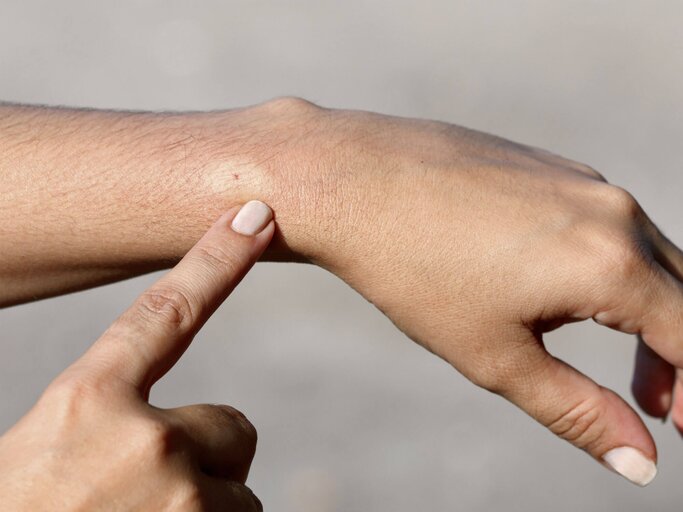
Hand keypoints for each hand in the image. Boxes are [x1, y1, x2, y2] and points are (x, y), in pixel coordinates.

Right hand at [0, 201, 273, 510]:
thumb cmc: (27, 507)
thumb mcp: (48, 453)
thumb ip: (112, 421)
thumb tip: (182, 426)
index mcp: (86, 403)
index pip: (168, 310)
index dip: (217, 258)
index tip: (258, 214)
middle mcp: (144, 440)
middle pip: (233, 427)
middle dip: (205, 457)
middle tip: (140, 496)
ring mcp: (183, 498)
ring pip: (238, 489)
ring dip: (204, 510)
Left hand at [261, 102, 682, 485]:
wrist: (351, 179)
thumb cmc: (414, 270)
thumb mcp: (496, 356)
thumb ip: (576, 410)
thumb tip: (640, 461)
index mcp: (609, 262)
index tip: (682, 424)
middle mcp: (612, 210)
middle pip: (682, 290)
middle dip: (681, 353)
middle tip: (658, 405)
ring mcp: (581, 179)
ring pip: (644, 252)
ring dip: (647, 309)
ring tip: (618, 358)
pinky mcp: (549, 166)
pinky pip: (604, 222)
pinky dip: (609, 267)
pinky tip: (563, 292)